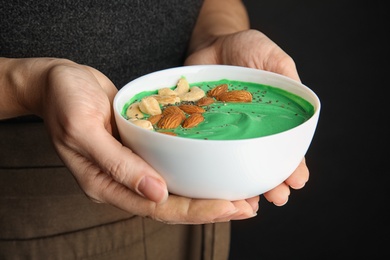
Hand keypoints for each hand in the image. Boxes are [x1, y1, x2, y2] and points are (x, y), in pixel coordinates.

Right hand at [34, 59, 257, 223]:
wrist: (58, 81)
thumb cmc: (64, 101)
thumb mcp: (84, 129)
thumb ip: (117, 164)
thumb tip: (156, 193)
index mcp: (106, 184)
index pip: (157, 208)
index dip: (195, 211)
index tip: (229, 207)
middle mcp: (123, 181)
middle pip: (172, 205)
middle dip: (210, 208)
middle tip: (247, 207)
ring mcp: (132, 167)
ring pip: (175, 189)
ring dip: (207, 194)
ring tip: (241, 196)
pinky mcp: (140, 150)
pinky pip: (171, 166)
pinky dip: (195, 172)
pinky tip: (215, 169)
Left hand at [185, 29, 308, 205]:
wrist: (211, 44)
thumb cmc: (246, 49)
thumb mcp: (272, 58)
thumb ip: (286, 77)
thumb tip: (302, 100)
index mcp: (272, 119)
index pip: (286, 147)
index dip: (293, 165)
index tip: (297, 181)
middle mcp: (249, 131)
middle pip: (262, 162)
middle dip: (272, 182)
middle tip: (278, 198)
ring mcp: (225, 132)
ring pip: (236, 164)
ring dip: (245, 185)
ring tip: (252, 203)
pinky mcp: (202, 129)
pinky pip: (207, 153)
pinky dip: (212, 170)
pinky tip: (217, 188)